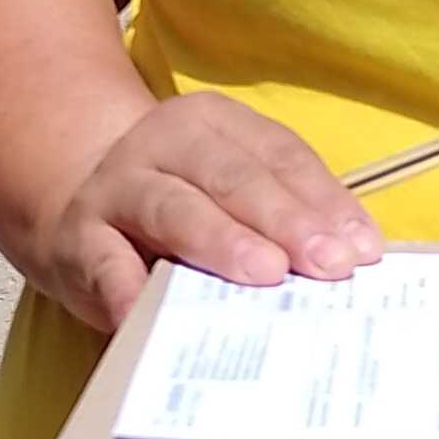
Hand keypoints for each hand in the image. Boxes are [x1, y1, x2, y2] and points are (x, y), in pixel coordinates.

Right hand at [37, 94, 382, 332]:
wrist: (76, 211)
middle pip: (232, 177)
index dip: (323, 200)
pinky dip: (131, 289)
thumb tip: (355, 255)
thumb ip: (287, 214)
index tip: (362, 249)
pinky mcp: (80, 239)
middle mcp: (162, 143)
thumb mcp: (233, 192)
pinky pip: (107, 263)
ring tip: (265, 275)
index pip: (279, 155)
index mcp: (212, 123)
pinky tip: (157, 315)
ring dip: (222, 241)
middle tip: (328, 263)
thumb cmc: (179, 206)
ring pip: (174, 207)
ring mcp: (117, 188)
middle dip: (286, 220)